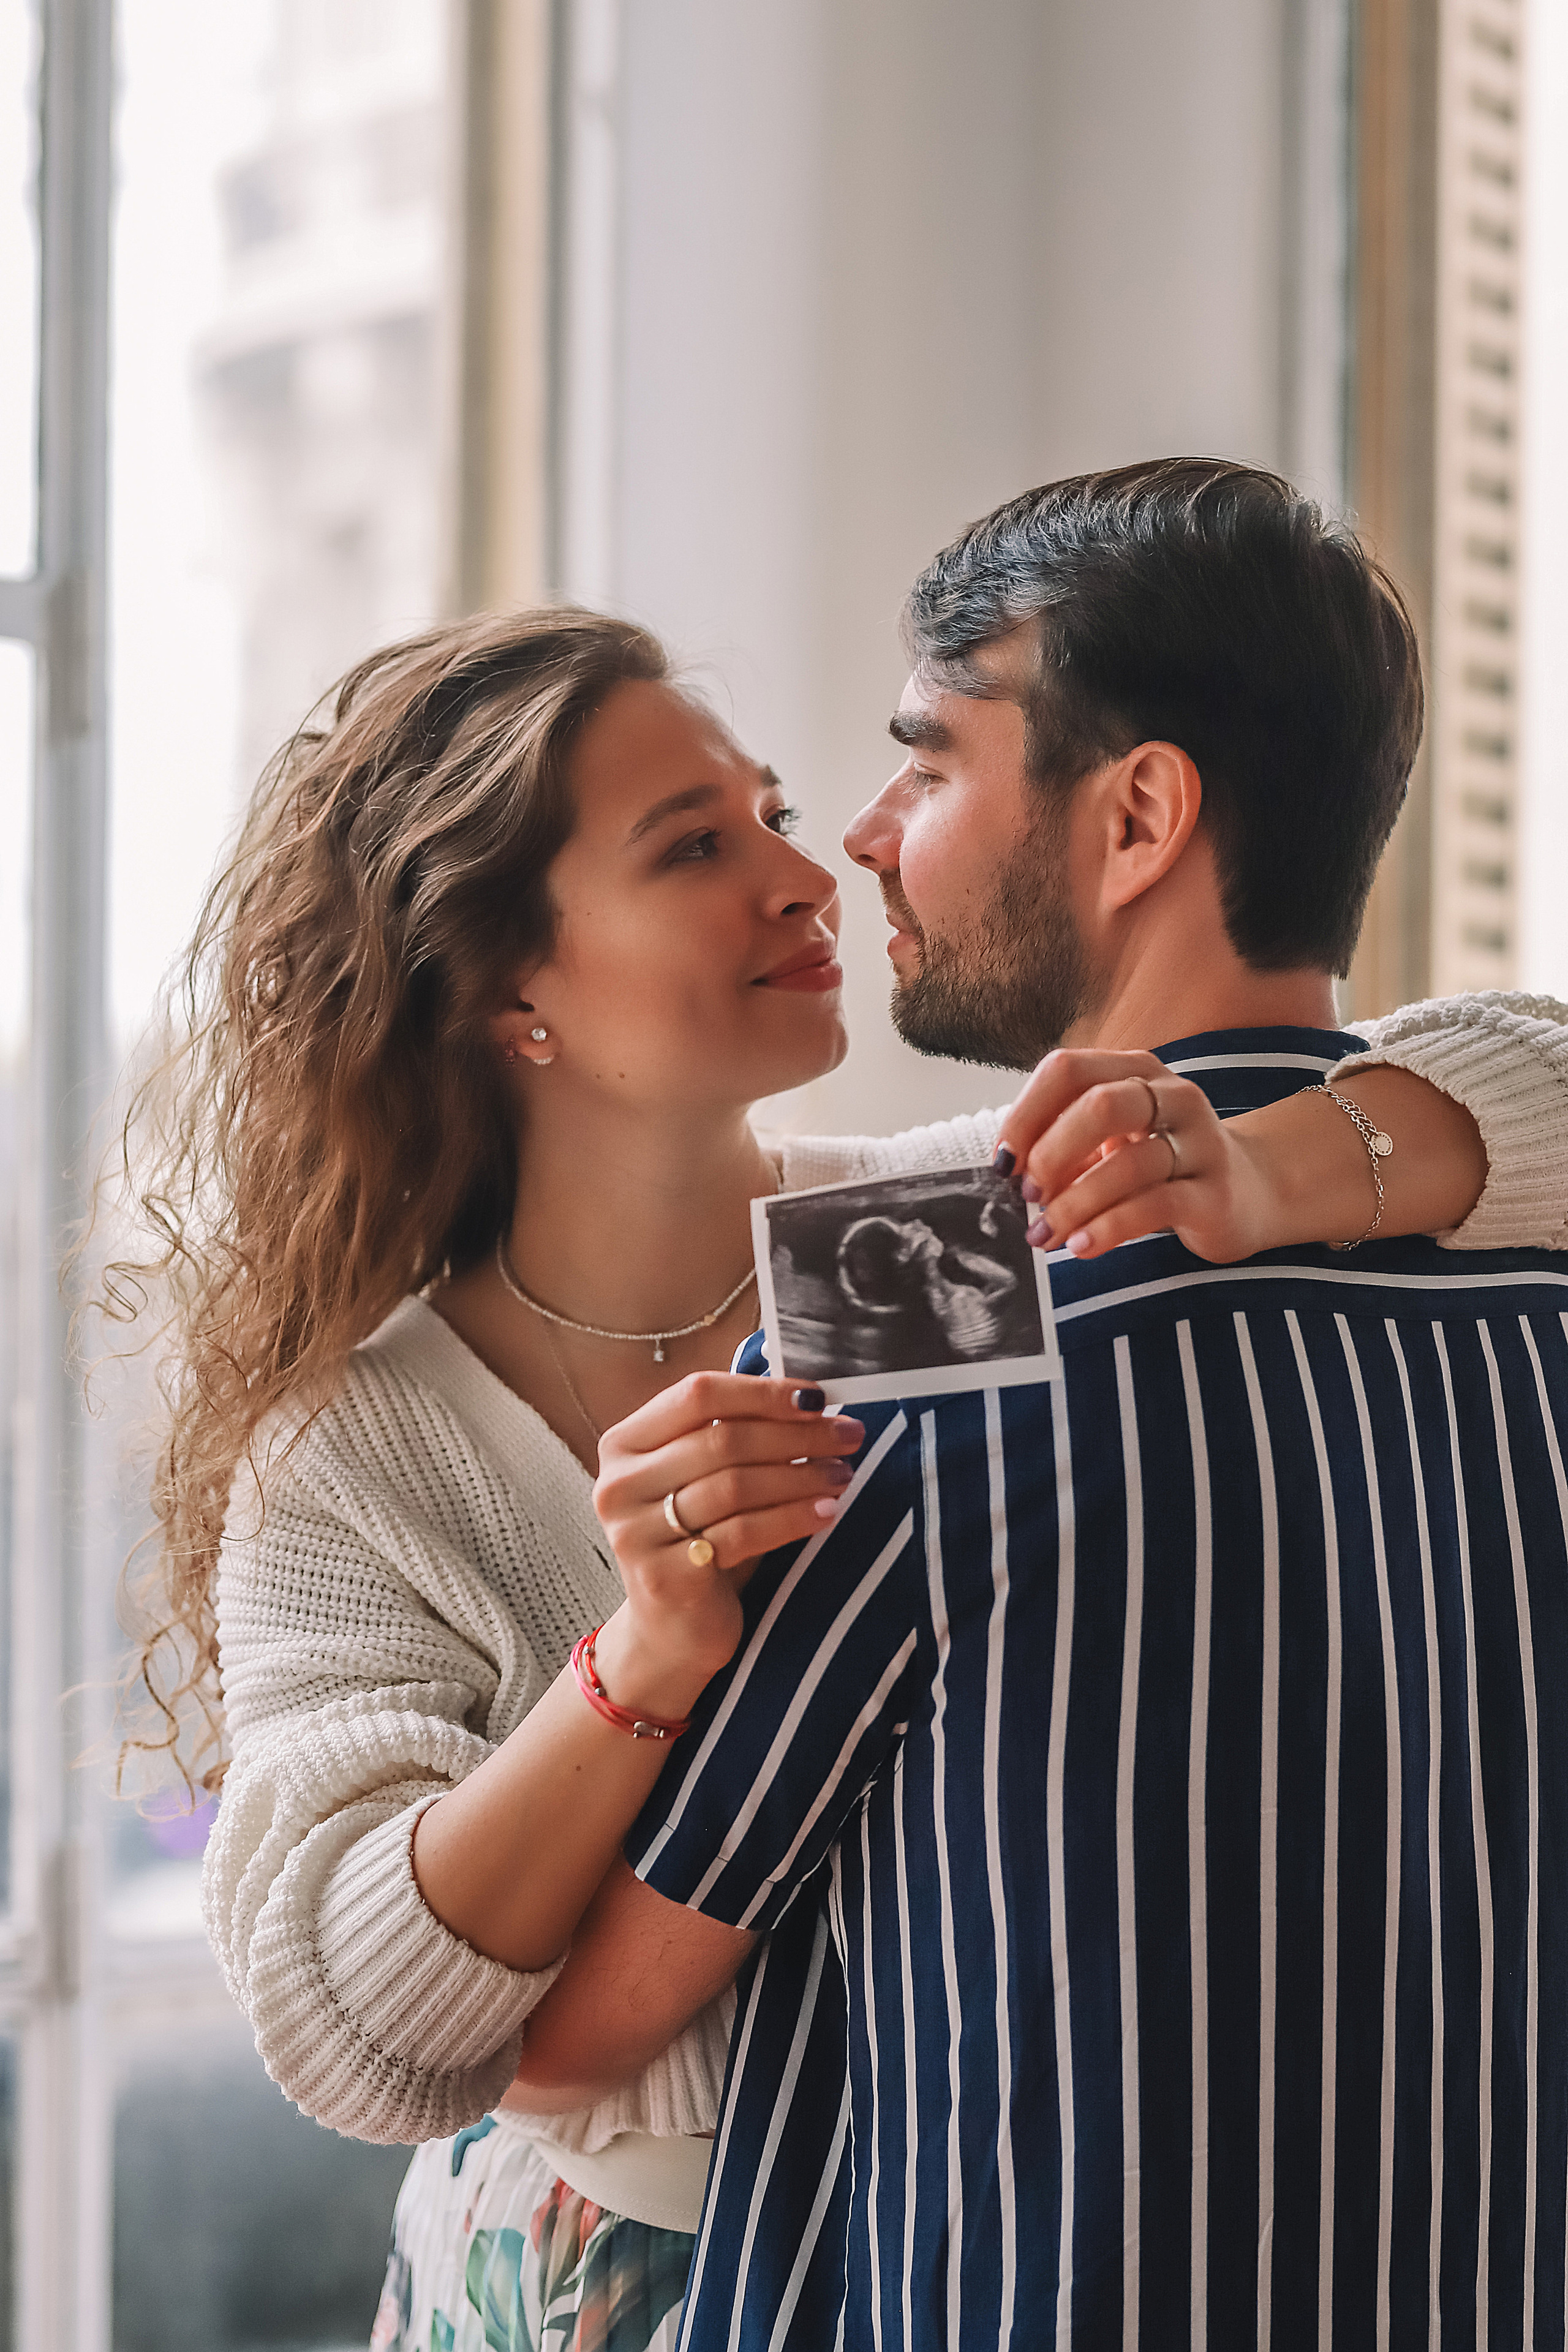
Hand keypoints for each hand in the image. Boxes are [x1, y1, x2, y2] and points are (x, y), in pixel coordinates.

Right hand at [591, 1373, 864, 1710]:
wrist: (671, 1631)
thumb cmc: (698, 1541)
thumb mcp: (703, 1480)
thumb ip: (734, 1435)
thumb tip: (809, 1399)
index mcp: (625, 1444)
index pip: (698, 1395)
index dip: (762, 1392)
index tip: (816, 1397)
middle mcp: (619, 1484)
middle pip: (721, 1440)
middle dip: (795, 1434)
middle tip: (847, 1435)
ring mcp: (635, 1532)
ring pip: (734, 1485)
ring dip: (800, 1475)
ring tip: (844, 1474)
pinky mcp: (664, 1577)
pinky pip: (742, 1534)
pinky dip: (792, 1518)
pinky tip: (826, 1513)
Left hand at [994, 1048, 1290, 1265]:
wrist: (1250, 1192)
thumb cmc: (1161, 1164)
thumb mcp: (1113, 1138)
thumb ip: (1065, 1141)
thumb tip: (1008, 1171)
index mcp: (1136, 1071)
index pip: (1067, 1069)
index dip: (1025, 1115)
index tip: (1003, 1162)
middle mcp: (1172, 1096)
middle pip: (1100, 1104)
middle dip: (1051, 1152)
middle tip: (1029, 1195)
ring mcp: (1200, 1142)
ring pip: (1127, 1163)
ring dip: (1073, 1202)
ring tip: (1046, 1233)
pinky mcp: (1213, 1193)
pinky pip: (1154, 1205)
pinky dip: (1108, 1228)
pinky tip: (1081, 1245)